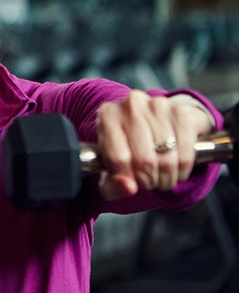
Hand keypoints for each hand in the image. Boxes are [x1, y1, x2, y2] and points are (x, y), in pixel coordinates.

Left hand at [95, 91, 214, 199]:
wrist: (155, 125)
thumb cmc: (128, 149)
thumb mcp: (111, 169)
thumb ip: (113, 185)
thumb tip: (129, 188)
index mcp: (107, 116)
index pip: (119, 158)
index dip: (129, 178)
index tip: (132, 183)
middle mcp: (131, 105)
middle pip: (144, 159)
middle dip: (149, 180)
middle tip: (149, 183)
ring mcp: (158, 105)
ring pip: (167, 157)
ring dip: (167, 177)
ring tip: (162, 177)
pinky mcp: (182, 111)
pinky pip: (186, 151)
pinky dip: (183, 167)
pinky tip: (177, 167)